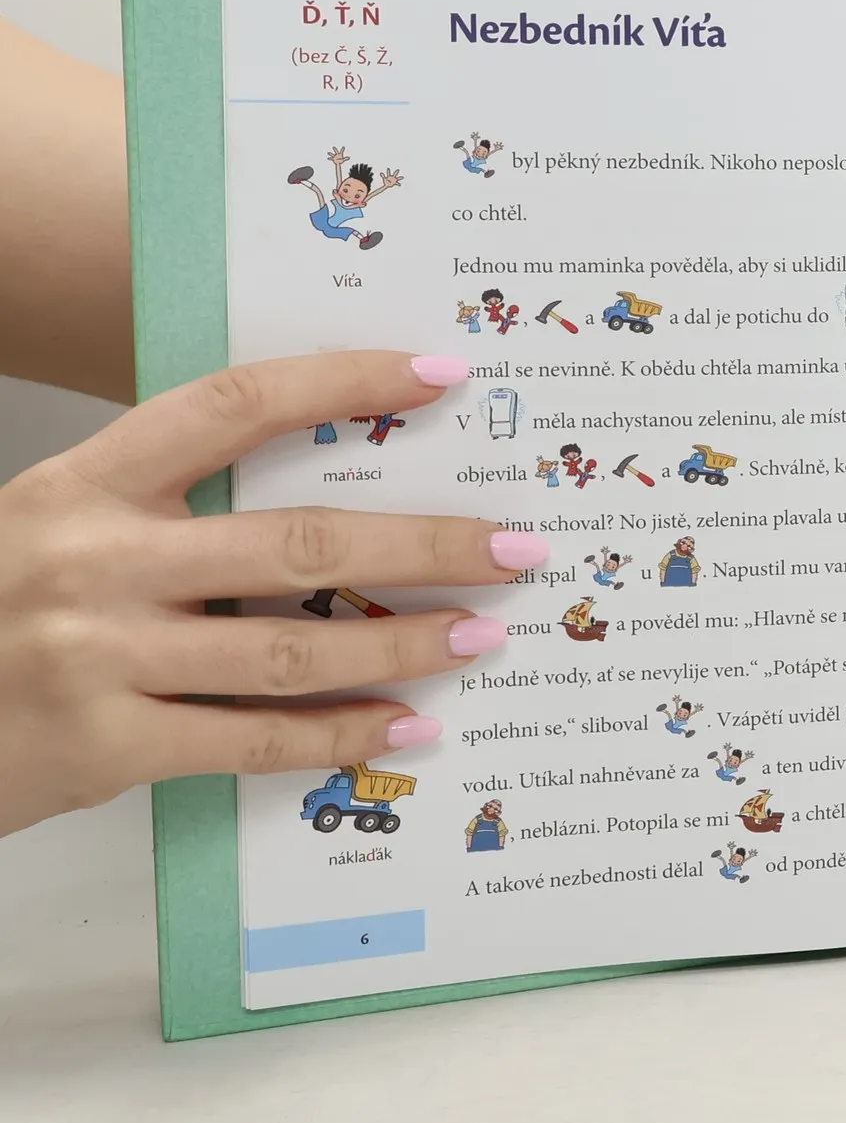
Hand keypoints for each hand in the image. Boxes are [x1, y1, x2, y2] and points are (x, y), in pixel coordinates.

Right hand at [0, 351, 548, 838]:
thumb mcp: (54, 526)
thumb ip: (162, 507)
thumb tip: (324, 503)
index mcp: (84, 481)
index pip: (236, 403)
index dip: (344, 381)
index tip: (441, 376)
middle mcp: (93, 558)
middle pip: (298, 538)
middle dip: (423, 542)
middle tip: (514, 547)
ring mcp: (97, 655)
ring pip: (292, 646)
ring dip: (403, 641)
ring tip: (481, 635)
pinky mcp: (102, 747)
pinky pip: (252, 738)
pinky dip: (341, 732)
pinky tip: (408, 722)